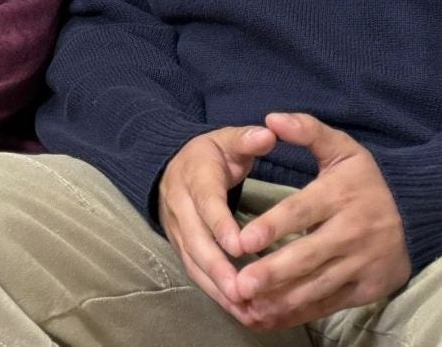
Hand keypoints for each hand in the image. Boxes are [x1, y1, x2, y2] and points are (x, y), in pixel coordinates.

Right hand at [158, 122, 278, 317]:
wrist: (173, 164)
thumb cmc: (212, 155)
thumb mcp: (228, 138)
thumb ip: (248, 139)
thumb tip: (267, 134)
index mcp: (194, 177)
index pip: (206, 203)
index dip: (221, 226)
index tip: (240, 247)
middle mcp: (180, 205)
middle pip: (196, 241)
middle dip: (218, 268)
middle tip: (242, 290)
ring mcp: (178, 229)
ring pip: (193, 261)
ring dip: (216, 286)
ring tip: (241, 307)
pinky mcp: (181, 245)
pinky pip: (194, 271)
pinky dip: (213, 290)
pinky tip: (236, 307)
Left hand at [223, 112, 410, 330]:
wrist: (416, 216)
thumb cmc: (363, 181)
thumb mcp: (342, 148)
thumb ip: (307, 130)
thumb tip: (272, 119)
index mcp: (342, 194)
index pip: (303, 211)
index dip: (273, 226)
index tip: (243, 241)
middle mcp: (354, 232)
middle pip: (309, 256)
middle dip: (273, 272)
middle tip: (239, 284)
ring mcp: (363, 264)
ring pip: (318, 286)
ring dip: (281, 299)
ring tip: (248, 306)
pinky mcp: (367, 289)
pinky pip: (328, 304)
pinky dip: (298, 313)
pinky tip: (269, 317)